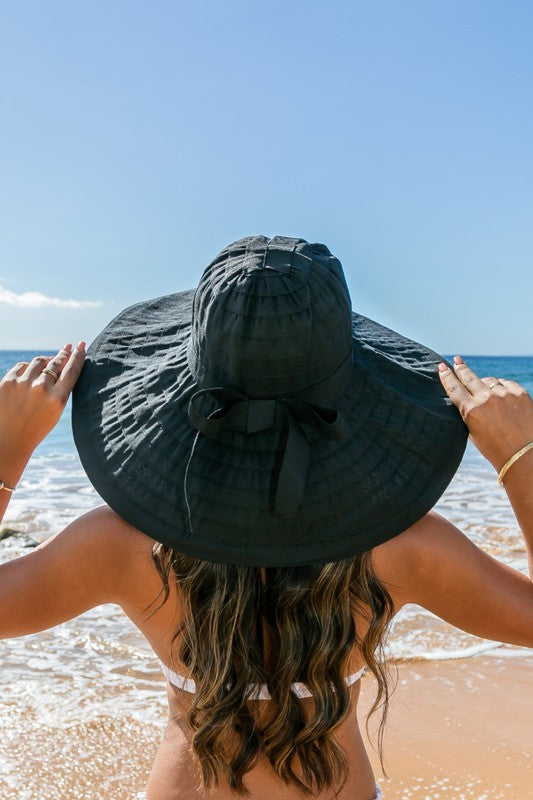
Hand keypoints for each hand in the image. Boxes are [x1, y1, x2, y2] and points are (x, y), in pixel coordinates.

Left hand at [0, 342, 85, 461]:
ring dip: (46, 359)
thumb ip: (60, 390)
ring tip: (49, 360)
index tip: (81, 346)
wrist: (8, 441)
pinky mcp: (7, 382)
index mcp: (57, 399)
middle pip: (56, 363)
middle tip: (68, 347)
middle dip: (64, 353)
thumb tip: (62, 365)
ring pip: (39, 361)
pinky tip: (30, 370)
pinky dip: (27, 367)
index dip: (78, 356)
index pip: (71, 371)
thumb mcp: (55, 412)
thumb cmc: (35, 428)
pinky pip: (21, 366)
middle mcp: (41, 388)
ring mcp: (23, 384)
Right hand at [438, 356, 532, 472]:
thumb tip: (468, 395)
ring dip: (486, 385)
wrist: (523, 455)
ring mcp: (505, 395)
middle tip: (456, 360)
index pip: (454, 388)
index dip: (446, 376)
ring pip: (490, 381)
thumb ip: (469, 412)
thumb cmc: (495, 448)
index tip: (441, 367)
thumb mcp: (473, 432)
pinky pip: (506, 384)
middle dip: (461, 368)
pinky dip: (502, 388)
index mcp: (472, 411)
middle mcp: (487, 400)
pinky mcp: (520, 394)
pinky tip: (502, 397)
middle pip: (469, 377)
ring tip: (488, 396)